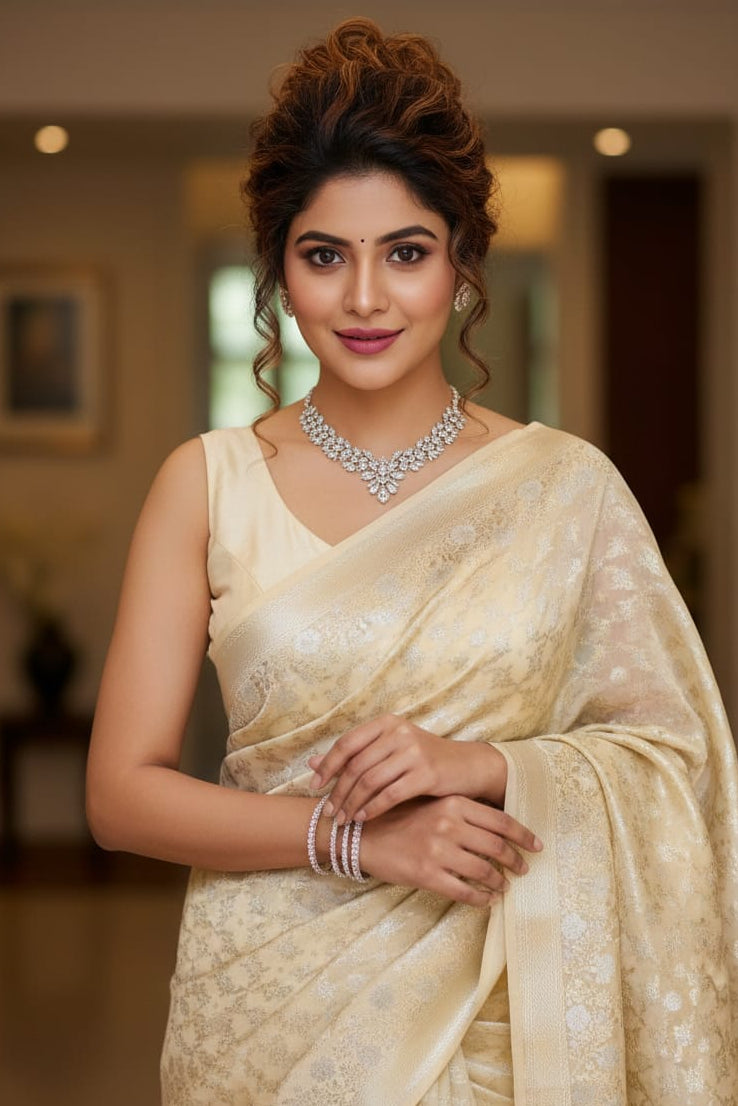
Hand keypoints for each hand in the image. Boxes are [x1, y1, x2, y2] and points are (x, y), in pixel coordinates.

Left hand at [308, 713, 507, 822]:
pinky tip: (364, 819)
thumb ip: (354, 755)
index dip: (327, 766)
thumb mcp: (389, 751)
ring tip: (343, 821)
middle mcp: (399, 733)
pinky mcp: (427, 773)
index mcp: (387, 723)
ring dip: (352, 804)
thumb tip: (311, 763)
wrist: (467, 766)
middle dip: (338, 791)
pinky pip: (390, 794)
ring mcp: (414, 752)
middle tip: (329, 813)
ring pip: (370, 781)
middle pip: (356, 765)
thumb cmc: (424, 760)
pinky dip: (373, 808)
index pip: (347, 743)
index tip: (314, 786)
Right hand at [360, 795, 541, 906]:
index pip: (500, 821)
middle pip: (497, 846)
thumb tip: (497, 826)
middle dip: (516, 860)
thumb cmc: (399, 817)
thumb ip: (461, 810)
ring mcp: (438, 851)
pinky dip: (480, 899)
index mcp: (453, 804)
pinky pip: (464, 892)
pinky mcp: (427, 875)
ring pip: (484, 871)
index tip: (537, 844)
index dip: (524, 834)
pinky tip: (486, 901)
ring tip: (504, 887)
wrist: (363, 834)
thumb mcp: (432, 804)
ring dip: (499, 882)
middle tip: (524, 869)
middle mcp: (448, 824)